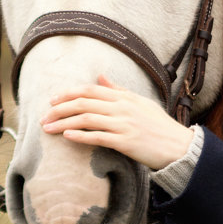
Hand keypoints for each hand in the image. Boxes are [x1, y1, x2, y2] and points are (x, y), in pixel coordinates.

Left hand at [41, 75, 192, 168]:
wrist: (179, 146)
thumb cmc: (160, 126)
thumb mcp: (141, 102)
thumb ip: (119, 90)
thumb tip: (101, 76)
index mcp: (125, 97)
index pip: (90, 90)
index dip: (69, 93)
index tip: (52, 100)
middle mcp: (122, 108)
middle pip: (84, 103)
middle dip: (60, 109)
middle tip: (43, 116)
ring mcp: (124, 124)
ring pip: (86, 119)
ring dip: (63, 122)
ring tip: (47, 128)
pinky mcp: (126, 142)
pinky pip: (98, 137)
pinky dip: (80, 136)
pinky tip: (67, 136)